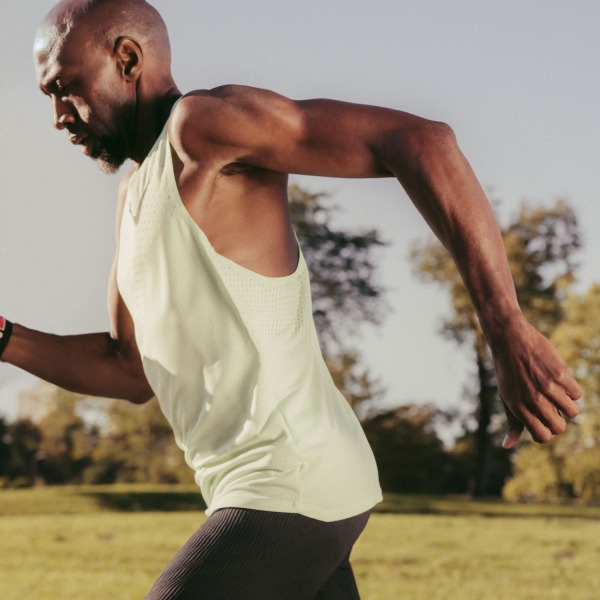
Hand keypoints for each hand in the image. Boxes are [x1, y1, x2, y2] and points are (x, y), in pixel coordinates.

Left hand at [489, 317, 581, 448]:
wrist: (510, 340)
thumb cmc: (507, 371)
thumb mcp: (506, 397)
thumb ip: (512, 422)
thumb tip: (506, 446)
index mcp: (518, 408)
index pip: (542, 436)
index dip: (546, 432)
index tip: (544, 421)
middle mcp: (533, 400)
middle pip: (559, 427)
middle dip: (558, 420)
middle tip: (552, 407)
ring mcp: (547, 387)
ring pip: (572, 412)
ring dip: (567, 404)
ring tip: (556, 393)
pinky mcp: (559, 374)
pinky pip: (577, 394)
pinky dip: (572, 390)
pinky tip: (560, 381)